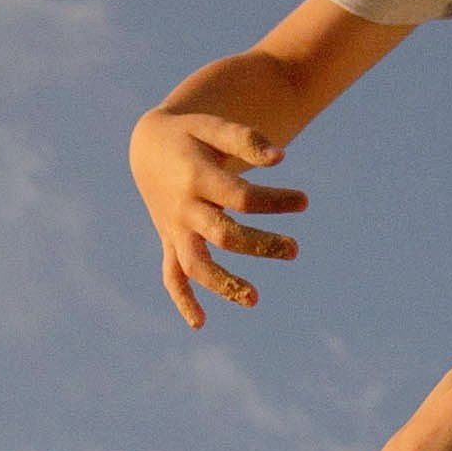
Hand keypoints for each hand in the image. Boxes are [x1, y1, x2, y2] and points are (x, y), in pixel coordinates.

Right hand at [131, 106, 310, 326]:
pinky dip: (183, 300)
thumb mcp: (213, 127)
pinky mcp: (169, 241)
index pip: (240, 198)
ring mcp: (174, 228)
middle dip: (260, 245)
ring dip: (223, 283)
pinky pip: (171, 276)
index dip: (274, 201)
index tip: (303, 201)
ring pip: (195, 265)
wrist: (147, 147)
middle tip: (294, 250)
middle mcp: (184, 208)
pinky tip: (201, 323)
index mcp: (196, 177)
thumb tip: (280, 158)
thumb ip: (246, 140)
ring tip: (255, 299)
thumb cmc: (191, 135)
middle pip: (223, 236)